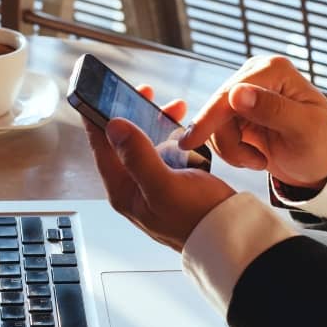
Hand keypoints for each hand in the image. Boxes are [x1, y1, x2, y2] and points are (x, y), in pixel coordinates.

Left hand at [83, 86, 235, 252]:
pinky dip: (171, 134)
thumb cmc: (198, 219)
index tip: (97, 91)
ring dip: (155, 121)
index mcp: (123, 190)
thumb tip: (114, 127)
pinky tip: (182, 125)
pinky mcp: (174, 180)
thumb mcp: (164, 186)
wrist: (230, 235)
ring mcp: (153, 183)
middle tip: (143, 92)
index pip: (100, 147)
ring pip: (146, 142)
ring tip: (173, 107)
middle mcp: (134, 186)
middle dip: (132, 113)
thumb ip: (137, 156)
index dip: (96, 117)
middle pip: (123, 141)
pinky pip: (165, 150)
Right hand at [178, 55, 326, 189]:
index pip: (230, 93)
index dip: (209, 118)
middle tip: (254, 163)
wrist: (320, 162)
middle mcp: (256, 74)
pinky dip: (231, 151)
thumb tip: (236, 92)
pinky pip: (217, 132)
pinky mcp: (236, 110)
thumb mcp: (303, 130)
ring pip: (213, 124)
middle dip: (230, 142)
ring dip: (232, 150)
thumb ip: (272, 110)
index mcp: (274, 70)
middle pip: (217, 108)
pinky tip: (253, 156)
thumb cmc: (320, 145)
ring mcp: (245, 92)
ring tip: (259, 161)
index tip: (191, 142)